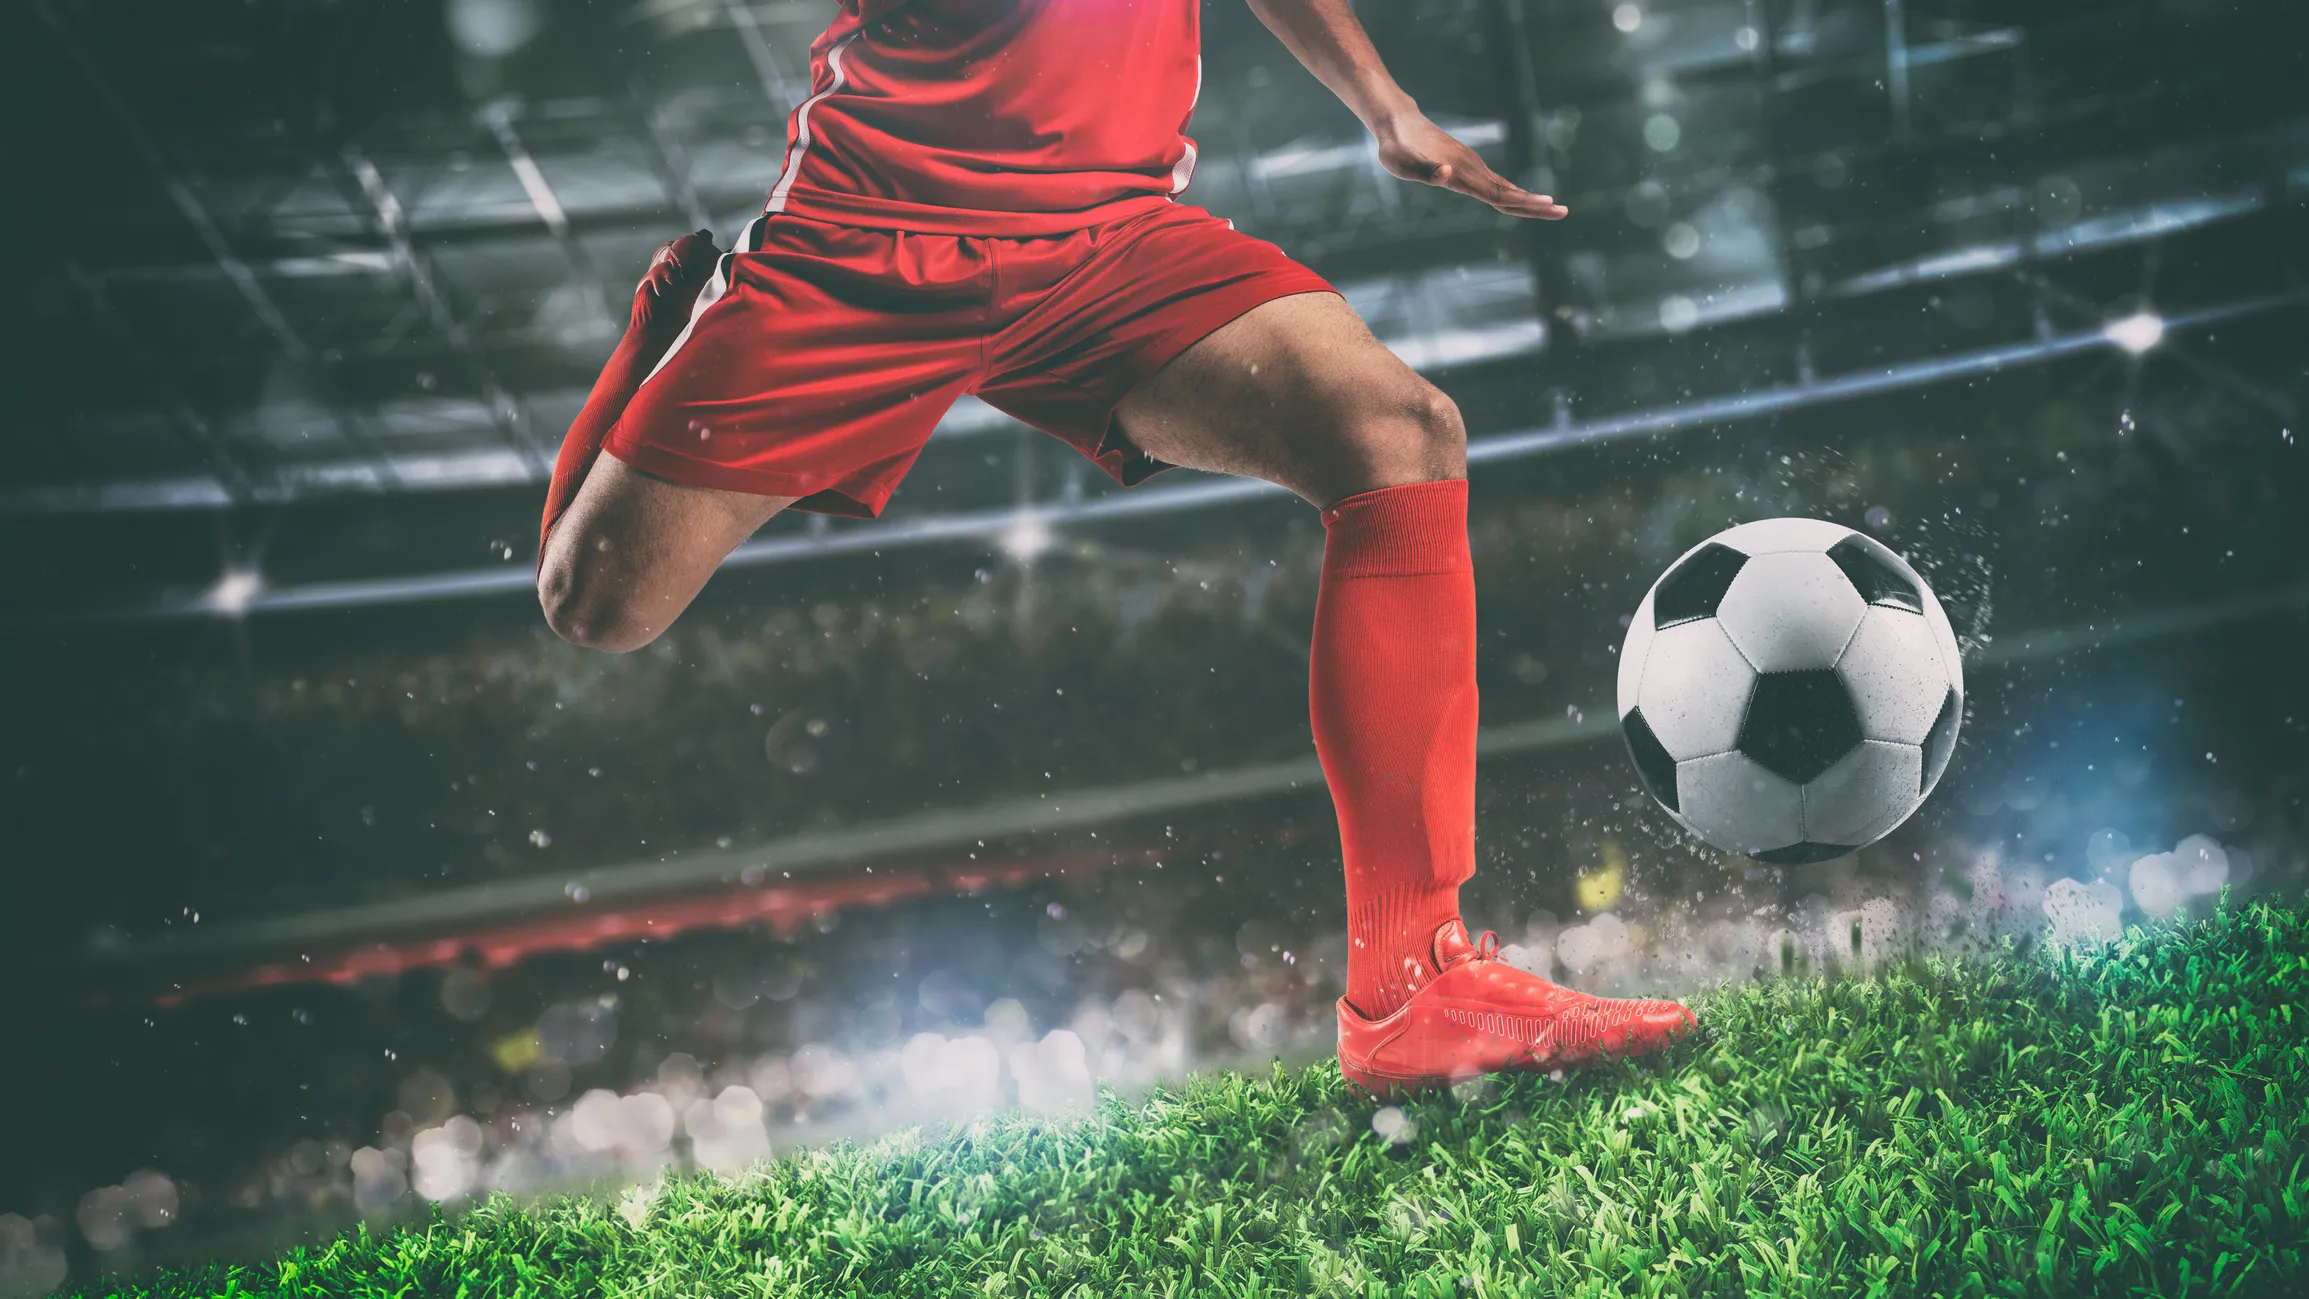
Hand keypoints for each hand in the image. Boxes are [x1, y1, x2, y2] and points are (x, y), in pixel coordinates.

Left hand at [1373, 112, 1567, 218]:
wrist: (1398, 120)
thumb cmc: (1395, 147)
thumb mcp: (1400, 164)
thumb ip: (1425, 172)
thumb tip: (1447, 174)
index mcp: (1459, 175)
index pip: (1497, 194)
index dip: (1524, 203)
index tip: (1548, 206)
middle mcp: (1470, 169)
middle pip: (1508, 192)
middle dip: (1536, 205)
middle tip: (1564, 212)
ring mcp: (1470, 165)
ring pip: (1503, 187)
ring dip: (1528, 199)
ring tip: (1551, 206)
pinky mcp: (1466, 162)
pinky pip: (1493, 181)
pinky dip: (1511, 192)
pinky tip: (1518, 197)